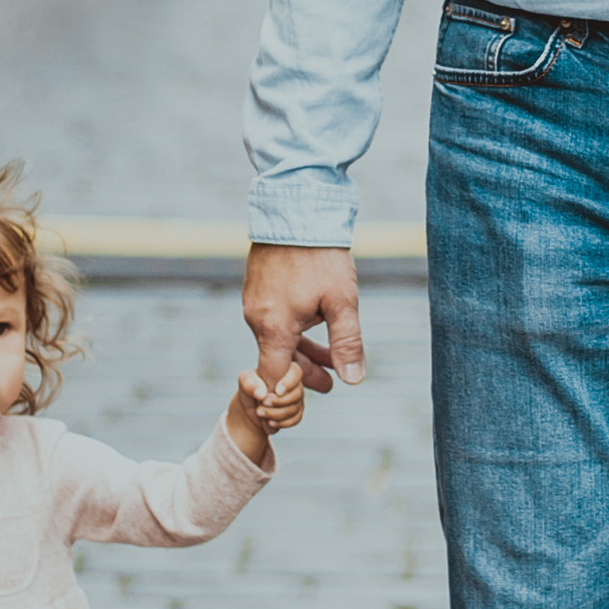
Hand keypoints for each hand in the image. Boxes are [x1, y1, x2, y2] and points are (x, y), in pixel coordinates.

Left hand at [227, 363, 305, 460]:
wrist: (252, 406)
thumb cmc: (250, 388)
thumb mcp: (245, 382)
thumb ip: (250, 384)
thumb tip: (261, 393)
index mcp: (286, 370)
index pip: (296, 372)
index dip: (289, 383)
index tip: (277, 391)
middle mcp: (295, 384)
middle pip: (297, 394)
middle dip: (279, 402)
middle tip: (262, 403)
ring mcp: (297, 399)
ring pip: (294, 409)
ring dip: (276, 414)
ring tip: (260, 412)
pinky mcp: (297, 413)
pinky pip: (295, 419)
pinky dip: (282, 423)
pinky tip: (270, 422)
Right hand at [242, 243, 364, 394]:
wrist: (297, 210)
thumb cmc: (321, 257)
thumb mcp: (342, 302)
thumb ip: (347, 342)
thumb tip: (353, 379)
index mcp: (274, 329)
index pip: (274, 379)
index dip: (289, 395)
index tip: (310, 398)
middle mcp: (257, 319)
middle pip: (276, 359)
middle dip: (304, 373)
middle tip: (330, 383)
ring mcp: (254, 302)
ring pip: (276, 338)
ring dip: (302, 349)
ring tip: (330, 357)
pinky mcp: (257, 287)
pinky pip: (272, 319)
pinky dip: (292, 329)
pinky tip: (312, 324)